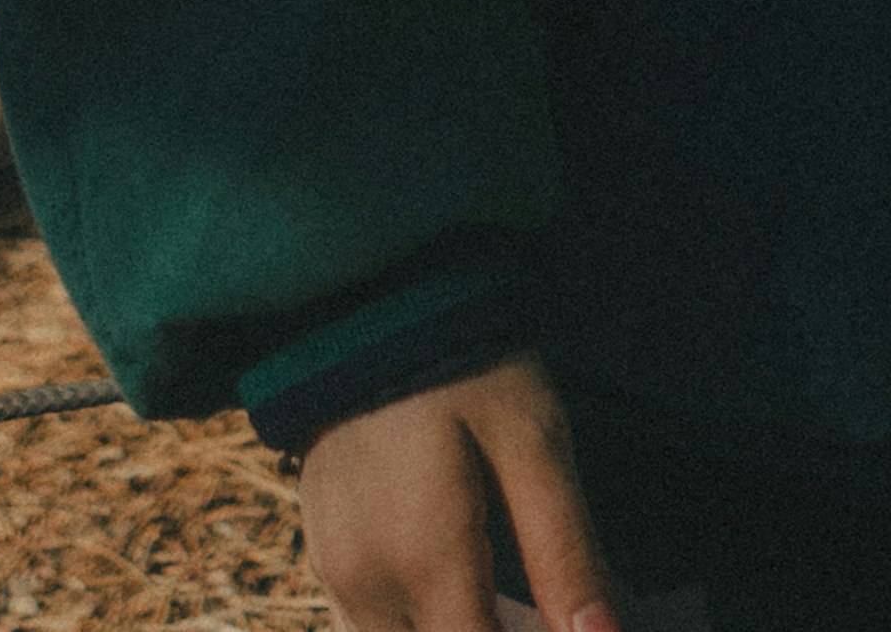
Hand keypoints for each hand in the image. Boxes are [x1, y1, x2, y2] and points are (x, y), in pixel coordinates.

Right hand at [291, 349, 619, 631]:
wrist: (365, 293)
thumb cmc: (463, 360)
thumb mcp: (533, 438)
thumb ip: (566, 552)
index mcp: (426, 565)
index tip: (568, 624)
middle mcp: (367, 590)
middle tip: (544, 607)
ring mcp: (335, 577)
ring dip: (456, 630)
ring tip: (511, 604)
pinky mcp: (323, 557)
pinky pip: (369, 631)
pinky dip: (421, 626)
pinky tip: (465, 591)